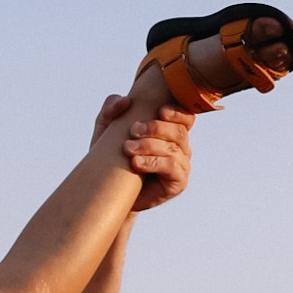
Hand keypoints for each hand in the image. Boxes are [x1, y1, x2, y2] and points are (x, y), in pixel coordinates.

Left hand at [93, 92, 193, 211]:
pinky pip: (172, 168)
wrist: (110, 192)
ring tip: (128, 149)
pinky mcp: (178, 183)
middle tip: (133, 130)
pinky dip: (153, 163)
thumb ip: (111, 109)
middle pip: (179, 131)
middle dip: (156, 128)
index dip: (178, 112)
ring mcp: (182, 165)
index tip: (160, 111)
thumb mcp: (106, 130)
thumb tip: (125, 100)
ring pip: (174, 149)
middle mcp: (180, 147)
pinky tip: (136, 163)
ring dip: (150, 145)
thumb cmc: (111, 157)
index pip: (186, 117)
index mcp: (170, 132)